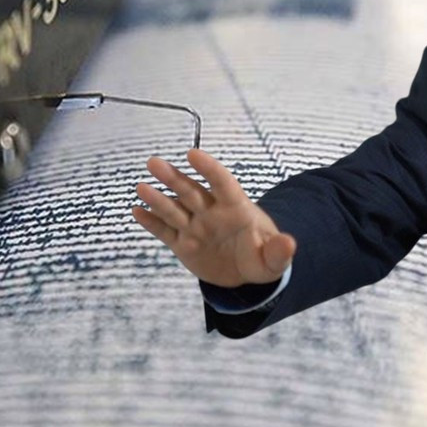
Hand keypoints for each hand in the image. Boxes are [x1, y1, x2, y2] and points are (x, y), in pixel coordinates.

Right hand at [132, 148, 295, 288]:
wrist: (245, 272)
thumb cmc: (261, 257)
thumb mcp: (273, 259)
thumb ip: (278, 251)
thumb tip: (290, 243)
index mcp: (236, 208)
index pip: (222, 183)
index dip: (209, 169)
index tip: (193, 154)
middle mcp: (211, 212)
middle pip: (191, 191)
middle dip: (173, 178)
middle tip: (154, 163)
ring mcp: (195, 226)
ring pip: (174, 208)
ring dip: (157, 198)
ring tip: (142, 187)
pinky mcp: (182, 243)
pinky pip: (164, 231)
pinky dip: (151, 222)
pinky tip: (137, 211)